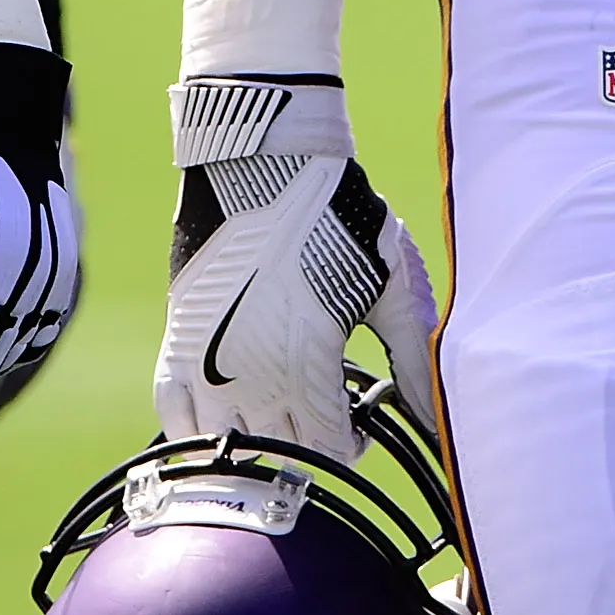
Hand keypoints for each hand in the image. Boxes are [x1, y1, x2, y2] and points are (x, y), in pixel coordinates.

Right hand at [156, 75, 437, 464]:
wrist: (264, 163)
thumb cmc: (336, 218)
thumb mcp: (388, 287)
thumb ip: (413, 359)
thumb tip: (439, 416)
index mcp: (307, 364)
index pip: (328, 449)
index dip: (351, 445)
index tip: (360, 419)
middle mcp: (251, 375)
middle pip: (282, 451)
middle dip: (311, 440)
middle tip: (326, 408)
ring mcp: (205, 364)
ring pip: (228, 445)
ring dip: (259, 439)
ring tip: (281, 408)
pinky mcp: (175, 344)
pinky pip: (174, 418)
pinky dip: (199, 429)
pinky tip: (228, 413)